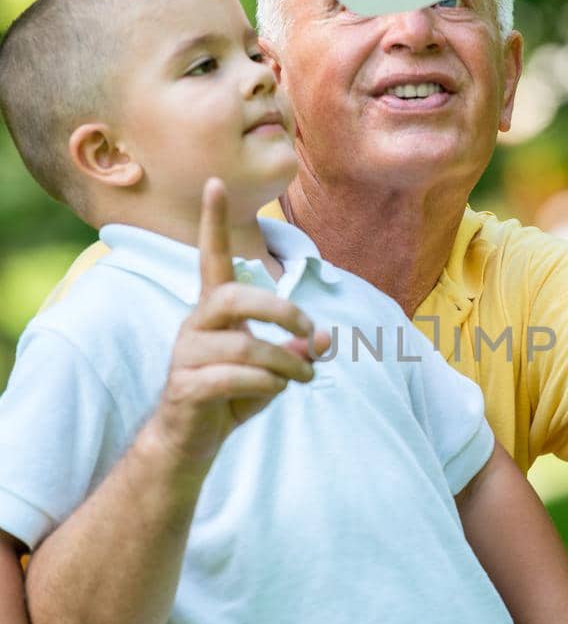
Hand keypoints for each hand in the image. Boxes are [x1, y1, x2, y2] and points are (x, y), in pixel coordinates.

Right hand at [152, 179, 329, 467]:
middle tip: (310, 330)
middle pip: (235, 297)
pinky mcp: (186, 387)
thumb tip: (326, 339)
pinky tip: (276, 390)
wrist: (189, 442)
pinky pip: (235, 378)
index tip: (215, 181)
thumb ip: (296, 351)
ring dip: (287, 361)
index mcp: (213, 311)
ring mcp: (186, 355)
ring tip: (305, 375)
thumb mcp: (272, 371)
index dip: (212, 222)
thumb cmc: (231, 396)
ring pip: (245, 345)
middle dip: (282, 311)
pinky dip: (267, 384)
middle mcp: (195, 325)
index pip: (211, 259)